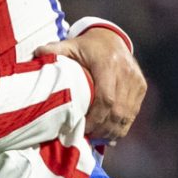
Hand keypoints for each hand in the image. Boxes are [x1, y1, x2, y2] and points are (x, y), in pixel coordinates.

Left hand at [42, 27, 148, 143]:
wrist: (112, 38)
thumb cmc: (87, 46)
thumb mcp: (70, 45)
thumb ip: (54, 50)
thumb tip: (36, 54)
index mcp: (108, 64)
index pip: (106, 99)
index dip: (95, 119)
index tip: (83, 129)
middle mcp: (126, 72)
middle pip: (117, 111)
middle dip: (103, 129)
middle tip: (89, 138)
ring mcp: (136, 80)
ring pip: (127, 115)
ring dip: (112, 131)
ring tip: (97, 139)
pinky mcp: (141, 86)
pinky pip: (133, 112)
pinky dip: (122, 126)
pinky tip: (110, 135)